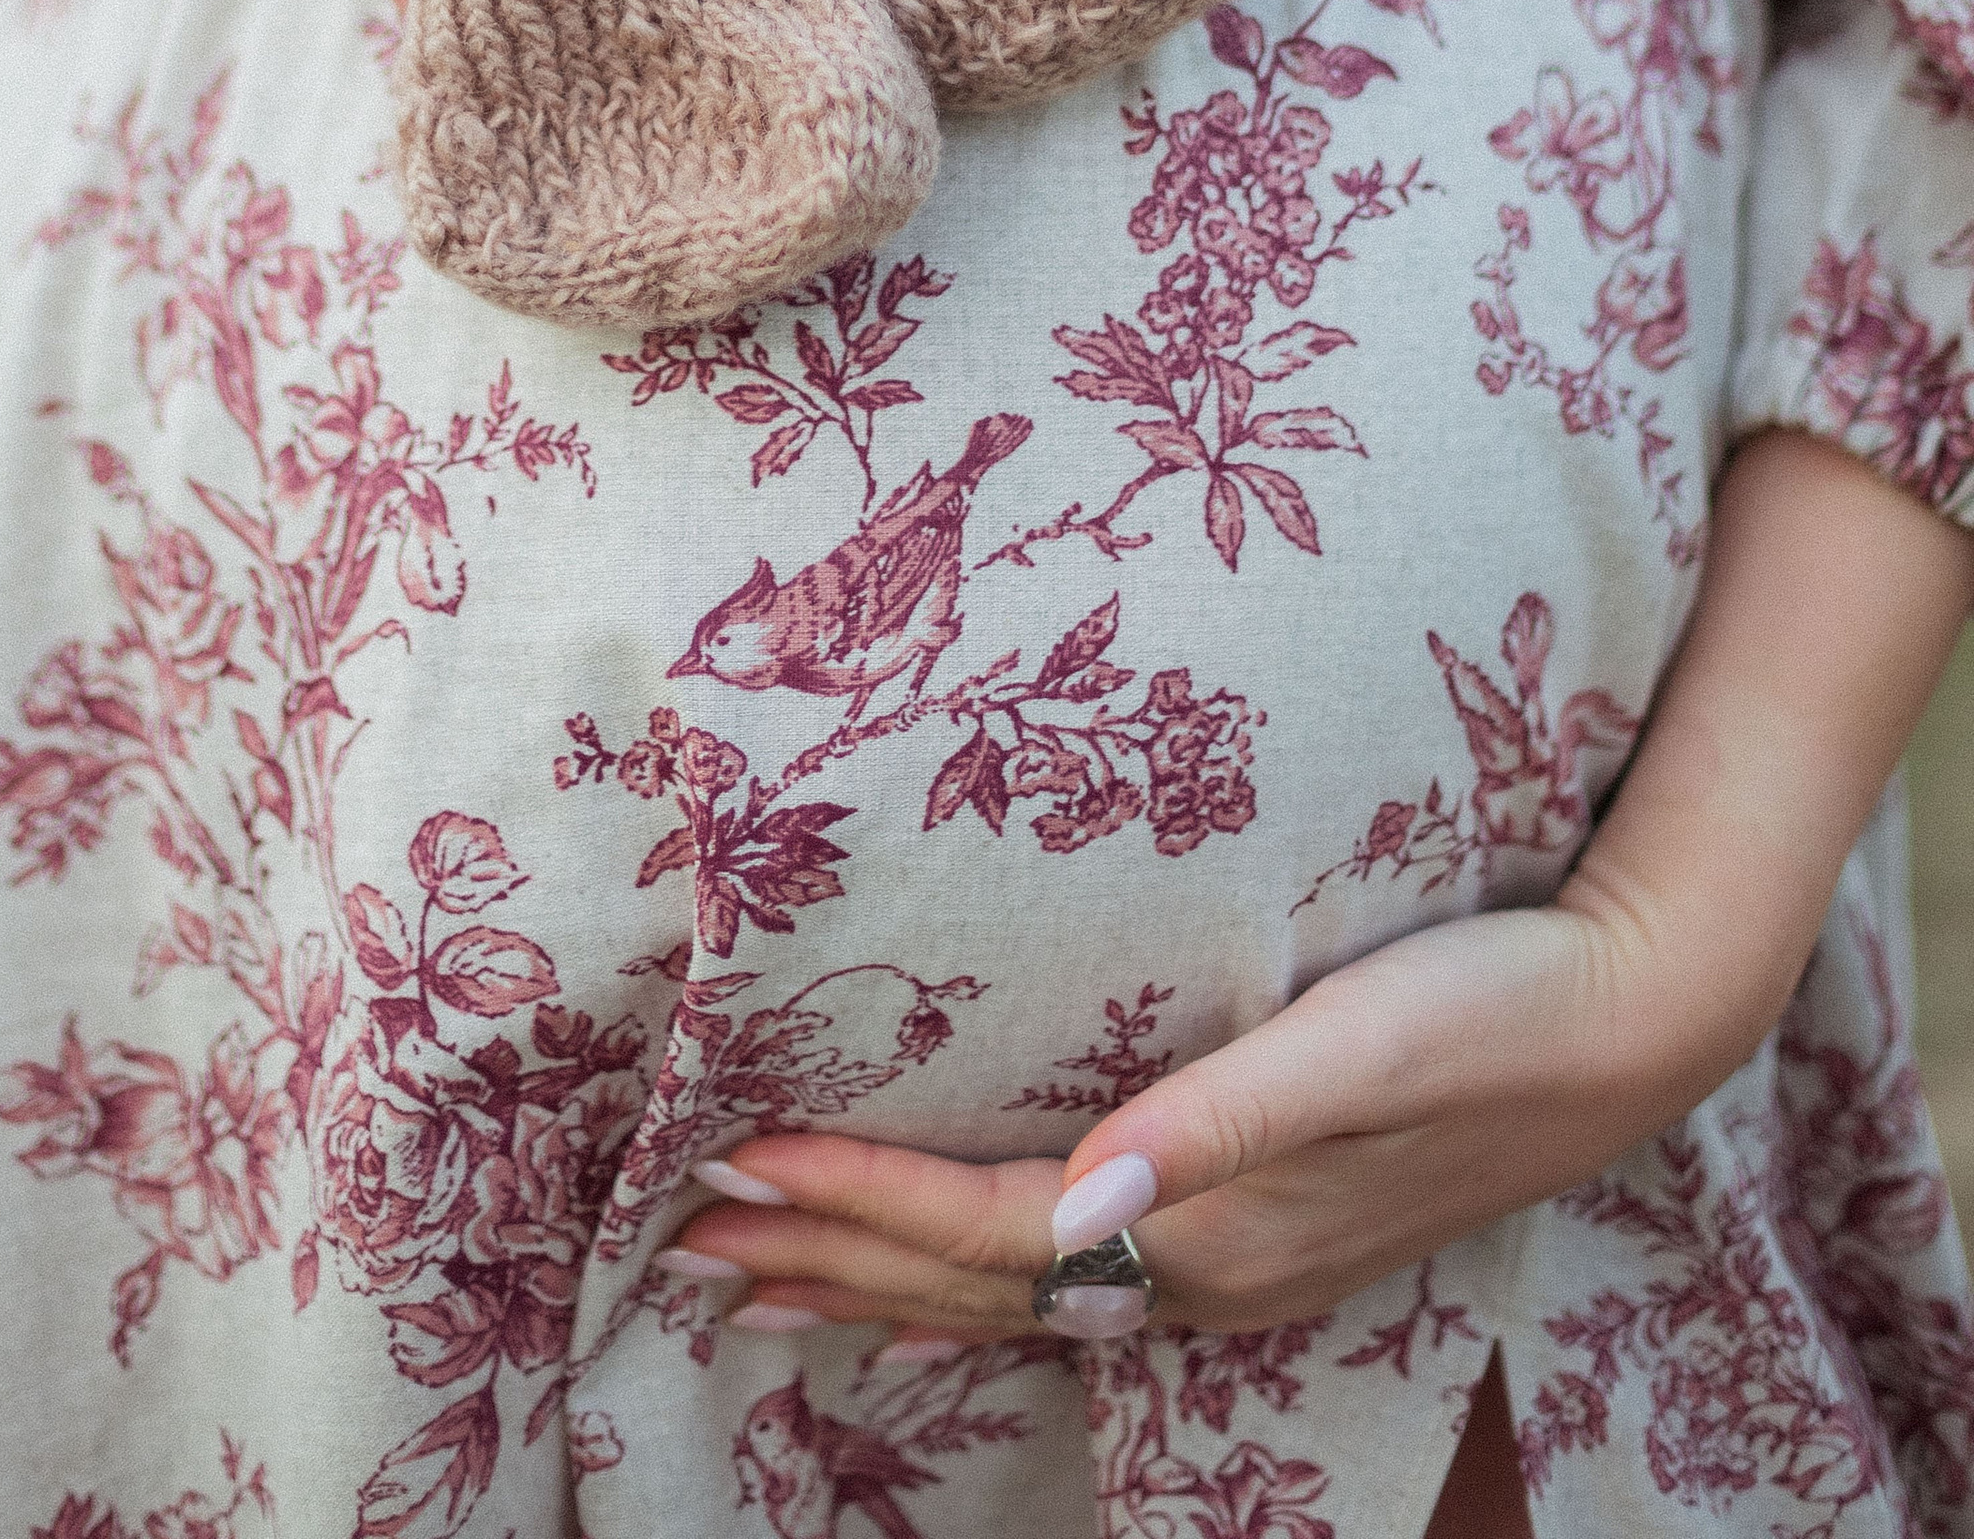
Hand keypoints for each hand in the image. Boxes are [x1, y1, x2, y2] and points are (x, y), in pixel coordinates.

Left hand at [661, 873, 1761, 1347]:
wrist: (1631, 1027)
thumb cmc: (1493, 1007)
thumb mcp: (1361, 1043)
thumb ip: (1222, 1120)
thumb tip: (1086, 1199)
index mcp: (1212, 1226)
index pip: (989, 1228)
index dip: (858, 1199)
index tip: (735, 1158)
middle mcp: (1203, 1271)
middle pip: (973, 1285)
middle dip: (822, 1263)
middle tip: (675, 1241)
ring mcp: (1231, 1268)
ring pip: (1010, 1299)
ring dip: (876, 1286)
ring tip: (753, 1282)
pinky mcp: (1256, 1232)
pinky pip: (1072, 1286)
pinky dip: (973, 1287)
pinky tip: (939, 1287)